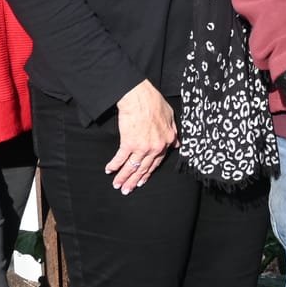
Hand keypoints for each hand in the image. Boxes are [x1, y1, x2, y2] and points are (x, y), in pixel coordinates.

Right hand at [108, 80, 175, 194]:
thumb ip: (173, 132)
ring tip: (117, 185)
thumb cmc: (154, 103)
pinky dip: (114, 165)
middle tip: (127, 189)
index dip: (148, 173)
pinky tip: (109, 170)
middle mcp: (156, 147)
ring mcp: (142, 146)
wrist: (139, 97)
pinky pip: (121, 158)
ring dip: (123, 177)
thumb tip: (176, 144)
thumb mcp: (170, 116)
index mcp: (166, 141)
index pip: (157, 162)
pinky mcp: (129, 143)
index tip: (142, 180)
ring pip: (133, 166)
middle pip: (144, 168)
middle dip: (134, 180)